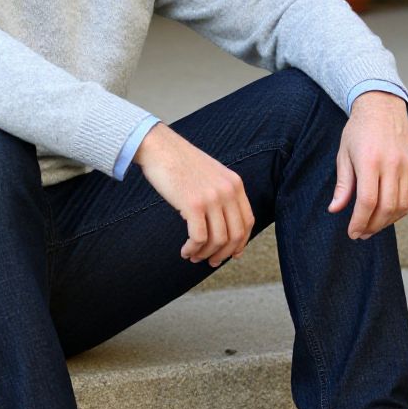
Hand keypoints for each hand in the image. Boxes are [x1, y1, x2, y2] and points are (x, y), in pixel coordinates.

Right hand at [134, 123, 253, 265]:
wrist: (159, 147)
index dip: (241, 242)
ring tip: (193, 256)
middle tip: (211, 262)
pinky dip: (192, 249)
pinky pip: (198, 237)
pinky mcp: (193, 204)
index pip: (248, 221)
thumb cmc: (179, 162)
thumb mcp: (211, 174)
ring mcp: (212, 197)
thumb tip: (222, 224)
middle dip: (223, 254)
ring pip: (218, 240)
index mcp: (235, 183)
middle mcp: (228, 191)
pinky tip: (184, 251)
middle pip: (235, 235)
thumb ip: (221, 193)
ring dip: (205, 254)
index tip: (232, 254)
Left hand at [328, 91, 407, 238]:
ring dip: (387, 221)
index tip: (352, 233)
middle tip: (361, 234)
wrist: (382, 107)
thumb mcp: (344, 155)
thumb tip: (335, 209)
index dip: (360, 221)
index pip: (368, 201)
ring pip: (402, 205)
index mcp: (370, 161)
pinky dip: (402, 210)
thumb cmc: (358, 131)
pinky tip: (389, 215)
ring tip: (373, 226)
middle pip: (386, 207)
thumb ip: (343, 184)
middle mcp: (392, 164)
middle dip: (372, 226)